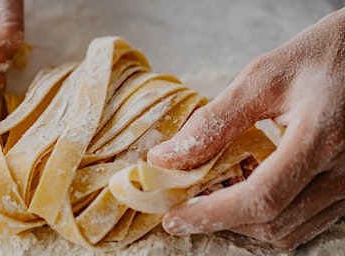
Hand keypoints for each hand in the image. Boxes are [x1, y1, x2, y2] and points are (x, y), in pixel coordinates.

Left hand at [148, 8, 344, 250]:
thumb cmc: (319, 58)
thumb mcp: (261, 78)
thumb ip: (213, 121)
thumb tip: (165, 157)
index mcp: (320, 139)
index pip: (261, 198)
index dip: (212, 214)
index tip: (174, 219)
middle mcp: (342, 172)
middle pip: (273, 222)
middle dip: (220, 221)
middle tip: (183, 206)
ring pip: (288, 231)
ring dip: (241, 223)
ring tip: (209, 198)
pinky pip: (303, 220)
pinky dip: (266, 217)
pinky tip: (241, 193)